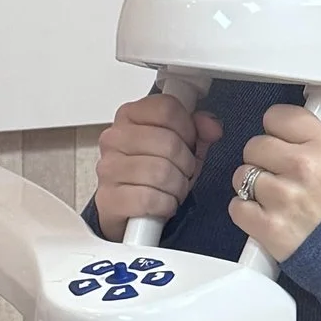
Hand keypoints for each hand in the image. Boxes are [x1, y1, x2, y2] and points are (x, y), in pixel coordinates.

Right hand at [93, 91, 220, 239]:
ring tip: (172, 190)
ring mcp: (109, 168)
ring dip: (177, 188)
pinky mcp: (109, 199)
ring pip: (161, 173)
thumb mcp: (181, 148)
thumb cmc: (152, 177)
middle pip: (169, 142)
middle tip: (182, 173)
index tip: (188, 142)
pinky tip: (161, 204)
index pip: (167, 108)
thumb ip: (198, 131)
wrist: (127, 211)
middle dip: (186, 164)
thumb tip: (211, 127)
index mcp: (130, 116)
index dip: (188, 129)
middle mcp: (115, 138)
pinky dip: (165, 206)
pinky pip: (150, 199)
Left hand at [228, 103, 320, 262]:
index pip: (277, 116)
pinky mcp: (268, 226)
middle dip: (261, 159)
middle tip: (277, 175)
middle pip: (254, 145)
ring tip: (272, 197)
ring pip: (241, 175)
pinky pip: (237, 206)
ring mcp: (283, 197)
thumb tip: (279, 129)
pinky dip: (245, 212)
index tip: (279, 141)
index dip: (274, 130)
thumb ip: (310, 140)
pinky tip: (263, 215)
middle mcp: (302, 166)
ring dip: (250, 186)